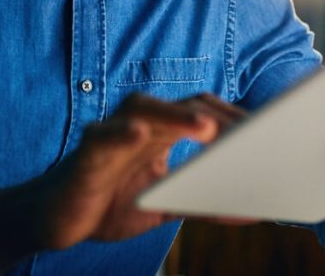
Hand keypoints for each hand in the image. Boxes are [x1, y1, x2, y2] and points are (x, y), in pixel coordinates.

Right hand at [30, 92, 241, 249]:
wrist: (54, 219)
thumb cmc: (110, 204)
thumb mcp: (165, 206)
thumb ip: (203, 203)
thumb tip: (253, 212)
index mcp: (163, 131)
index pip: (205, 112)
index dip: (235, 118)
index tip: (270, 131)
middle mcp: (140, 123)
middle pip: (183, 105)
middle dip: (218, 116)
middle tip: (250, 131)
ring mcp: (112, 133)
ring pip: (145, 109)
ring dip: (176, 115)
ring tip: (205, 126)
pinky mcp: (85, 153)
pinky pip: (103, 136)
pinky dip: (121, 133)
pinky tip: (140, 135)